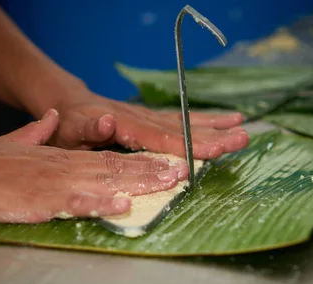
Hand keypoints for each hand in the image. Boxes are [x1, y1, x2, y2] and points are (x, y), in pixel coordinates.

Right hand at [0, 109, 187, 222]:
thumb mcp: (17, 144)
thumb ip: (38, 132)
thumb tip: (54, 117)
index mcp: (63, 158)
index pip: (109, 158)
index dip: (140, 160)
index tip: (166, 162)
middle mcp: (66, 168)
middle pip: (116, 168)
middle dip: (153, 171)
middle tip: (184, 172)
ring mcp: (55, 184)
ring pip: (105, 181)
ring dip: (139, 183)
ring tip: (169, 184)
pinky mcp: (41, 201)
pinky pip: (76, 203)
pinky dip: (101, 203)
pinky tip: (122, 204)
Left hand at [46, 92, 248, 158]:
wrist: (71, 104)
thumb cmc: (68, 124)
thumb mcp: (70, 130)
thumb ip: (88, 129)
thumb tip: (107, 121)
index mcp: (125, 125)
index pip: (159, 137)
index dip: (186, 145)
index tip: (211, 151)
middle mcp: (143, 118)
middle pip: (182, 128)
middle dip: (213, 136)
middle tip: (241, 140)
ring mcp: (150, 118)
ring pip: (187, 122)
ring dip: (216, 128)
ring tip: (243, 130)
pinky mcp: (154, 119)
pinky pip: (183, 120)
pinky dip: (206, 121)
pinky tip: (227, 120)